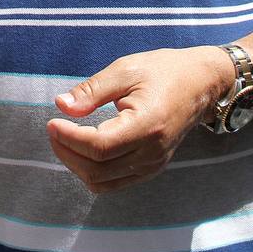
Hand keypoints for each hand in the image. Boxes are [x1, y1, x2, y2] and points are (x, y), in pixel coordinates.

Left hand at [47, 46, 232, 192]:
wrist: (201, 83)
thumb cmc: (163, 70)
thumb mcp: (125, 69)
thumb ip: (92, 90)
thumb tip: (61, 106)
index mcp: (147, 125)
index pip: (100, 148)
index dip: (69, 138)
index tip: (51, 122)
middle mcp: (152, 152)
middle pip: (98, 170)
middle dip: (67, 153)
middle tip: (53, 129)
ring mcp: (154, 164)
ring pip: (104, 182)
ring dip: (77, 165)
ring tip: (64, 138)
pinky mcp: (152, 167)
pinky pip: (115, 182)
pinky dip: (93, 171)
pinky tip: (82, 148)